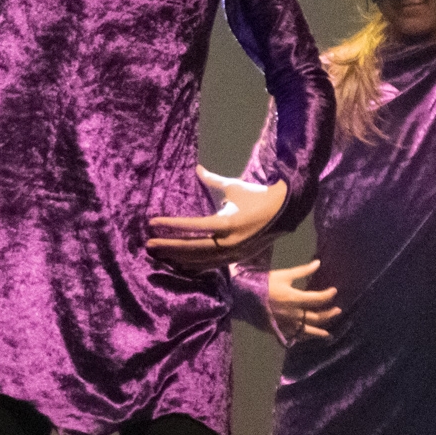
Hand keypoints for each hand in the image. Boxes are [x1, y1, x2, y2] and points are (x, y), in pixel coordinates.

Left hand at [146, 168, 289, 270]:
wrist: (286, 212)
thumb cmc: (258, 196)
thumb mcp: (234, 187)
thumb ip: (212, 180)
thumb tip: (196, 168)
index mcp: (228, 222)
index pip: (193, 226)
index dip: (171, 225)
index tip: (152, 222)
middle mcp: (229, 241)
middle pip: (193, 248)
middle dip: (169, 247)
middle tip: (149, 245)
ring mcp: (234, 252)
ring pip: (201, 260)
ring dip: (179, 258)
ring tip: (160, 255)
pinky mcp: (238, 258)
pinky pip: (213, 265)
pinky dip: (196, 265)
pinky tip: (181, 264)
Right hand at [263, 258, 341, 345]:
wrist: (239, 297)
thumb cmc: (261, 283)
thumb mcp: (282, 275)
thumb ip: (302, 271)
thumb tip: (318, 263)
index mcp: (294, 298)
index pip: (318, 298)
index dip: (329, 295)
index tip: (334, 291)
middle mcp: (293, 313)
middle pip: (317, 317)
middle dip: (329, 314)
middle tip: (337, 310)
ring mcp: (285, 323)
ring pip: (307, 330)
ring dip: (320, 331)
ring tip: (328, 333)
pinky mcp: (277, 329)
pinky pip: (294, 336)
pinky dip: (303, 337)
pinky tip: (308, 337)